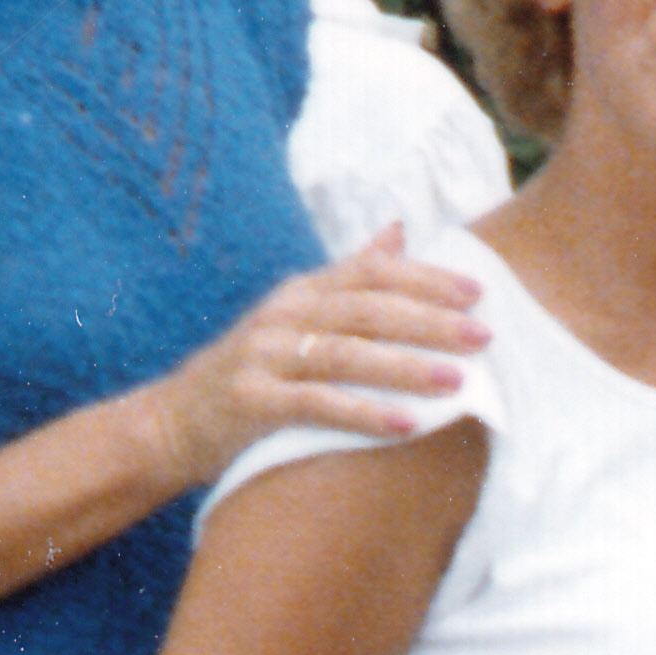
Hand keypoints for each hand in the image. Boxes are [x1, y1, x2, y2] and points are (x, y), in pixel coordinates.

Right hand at [154, 233, 486, 481]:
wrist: (171, 423)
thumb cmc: (252, 373)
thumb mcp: (294, 316)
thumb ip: (347, 277)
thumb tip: (398, 229)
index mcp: (300, 292)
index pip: (371, 271)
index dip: (426, 278)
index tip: (477, 292)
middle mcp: (282, 316)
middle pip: (367, 309)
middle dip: (430, 321)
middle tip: (484, 336)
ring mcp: (264, 356)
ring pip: (346, 355)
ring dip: (406, 367)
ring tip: (458, 381)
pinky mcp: (251, 402)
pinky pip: (316, 405)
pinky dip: (364, 414)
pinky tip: (408, 425)